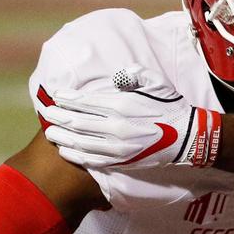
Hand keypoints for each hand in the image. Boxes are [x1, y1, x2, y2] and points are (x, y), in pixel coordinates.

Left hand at [39, 66, 221, 168]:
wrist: (187, 137)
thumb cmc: (170, 107)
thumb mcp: (156, 84)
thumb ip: (134, 75)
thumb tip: (118, 72)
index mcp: (123, 104)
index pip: (85, 101)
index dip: (67, 98)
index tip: (56, 95)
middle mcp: (117, 126)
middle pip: (77, 122)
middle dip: (58, 117)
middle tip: (46, 113)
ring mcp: (118, 146)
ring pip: (81, 142)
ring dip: (62, 137)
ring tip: (49, 133)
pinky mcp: (122, 160)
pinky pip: (93, 159)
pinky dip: (76, 154)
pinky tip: (65, 150)